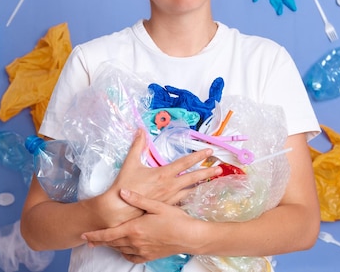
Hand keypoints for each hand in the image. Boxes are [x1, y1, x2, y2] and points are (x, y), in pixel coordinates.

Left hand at [83, 189, 198, 263]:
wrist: (190, 237)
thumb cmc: (175, 219)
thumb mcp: (156, 205)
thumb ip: (137, 199)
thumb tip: (122, 191)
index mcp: (134, 229)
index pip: (108, 234)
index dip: (94, 235)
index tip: (83, 235)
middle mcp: (135, 242)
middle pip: (111, 243)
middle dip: (99, 241)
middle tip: (88, 240)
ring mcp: (142, 251)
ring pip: (120, 250)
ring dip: (111, 246)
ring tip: (103, 242)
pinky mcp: (149, 256)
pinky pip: (131, 257)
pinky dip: (124, 253)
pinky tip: (123, 250)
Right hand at [95, 129, 219, 227]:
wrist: (120, 209)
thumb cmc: (125, 186)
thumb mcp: (131, 162)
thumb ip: (137, 145)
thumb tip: (140, 130)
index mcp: (163, 174)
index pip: (184, 163)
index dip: (198, 156)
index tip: (209, 151)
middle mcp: (170, 186)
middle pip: (193, 178)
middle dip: (207, 172)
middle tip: (220, 168)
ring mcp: (169, 197)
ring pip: (190, 190)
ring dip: (201, 185)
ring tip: (212, 182)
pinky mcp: (166, 206)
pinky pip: (182, 200)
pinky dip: (190, 196)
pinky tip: (195, 196)